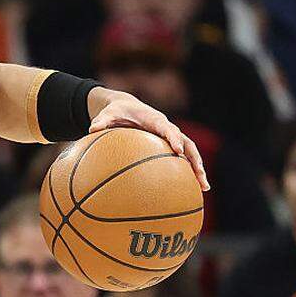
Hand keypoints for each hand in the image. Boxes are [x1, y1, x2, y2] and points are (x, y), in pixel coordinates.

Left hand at [88, 89, 210, 190]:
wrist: (126, 107)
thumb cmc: (117, 111)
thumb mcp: (108, 114)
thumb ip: (101, 121)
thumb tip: (91, 129)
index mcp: (155, 120)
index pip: (168, 129)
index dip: (174, 139)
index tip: (177, 151)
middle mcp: (167, 128)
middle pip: (187, 144)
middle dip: (195, 159)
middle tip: (200, 176)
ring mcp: (170, 137)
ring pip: (189, 153)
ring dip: (197, 168)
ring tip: (204, 187)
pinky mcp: (168, 145)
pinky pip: (180, 158)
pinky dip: (186, 172)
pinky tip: (189, 189)